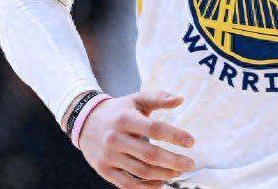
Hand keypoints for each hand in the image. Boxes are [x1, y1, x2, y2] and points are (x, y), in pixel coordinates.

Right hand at [78, 90, 195, 187]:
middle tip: (190, 164)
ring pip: (140, 171)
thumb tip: (181, 99)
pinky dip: (146, 187)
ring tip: (179, 172)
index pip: (154, 129)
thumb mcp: (137, 99)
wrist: (86, 122)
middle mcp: (116, 138)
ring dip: (163, 174)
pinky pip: (127, 184)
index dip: (174, 136)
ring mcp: (109, 157)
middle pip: (149, 154)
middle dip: (173, 161)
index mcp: (126, 119)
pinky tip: (161, 183)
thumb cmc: (120, 110)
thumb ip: (159, 97)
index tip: (191, 141)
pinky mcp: (104, 170)